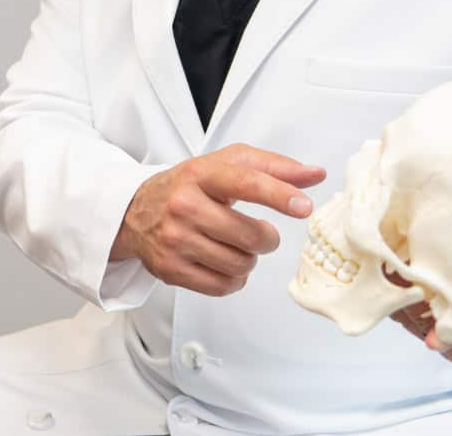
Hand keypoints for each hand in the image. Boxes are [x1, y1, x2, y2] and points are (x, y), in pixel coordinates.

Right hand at [111, 143, 325, 295]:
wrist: (135, 211)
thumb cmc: (190, 186)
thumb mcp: (226, 165)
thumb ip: (274, 167)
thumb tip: (315, 175)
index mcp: (201, 174)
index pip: (244, 182)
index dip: (278, 194)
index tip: (303, 206)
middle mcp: (184, 205)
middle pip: (250, 235)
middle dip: (266, 238)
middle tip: (258, 232)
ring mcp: (174, 239)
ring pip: (240, 264)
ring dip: (249, 259)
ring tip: (235, 245)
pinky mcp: (170, 269)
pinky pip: (223, 286)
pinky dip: (233, 279)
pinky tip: (223, 262)